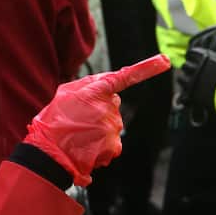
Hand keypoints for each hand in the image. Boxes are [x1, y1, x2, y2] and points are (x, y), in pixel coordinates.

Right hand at [25, 54, 169, 184]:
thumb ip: (89, 85)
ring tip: (80, 134)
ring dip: (100, 128)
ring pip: (112, 124)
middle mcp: (108, 108)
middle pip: (113, 104)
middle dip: (100, 109)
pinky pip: (113, 141)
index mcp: (95, 91)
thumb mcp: (65, 93)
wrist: (50, 153)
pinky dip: (103, 145)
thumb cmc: (54, 123)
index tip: (165, 61)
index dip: (147, 68)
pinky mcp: (114, 145)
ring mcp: (112, 127)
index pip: (124, 77)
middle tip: (80, 119)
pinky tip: (87, 145)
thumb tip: (107, 84)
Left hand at [177, 46, 215, 110]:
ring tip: (191, 81)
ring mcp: (191, 80)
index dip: (193, 57)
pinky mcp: (191, 92)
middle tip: (193, 71)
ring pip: (182, 77)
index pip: (191, 53)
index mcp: (203, 56)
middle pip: (186, 65)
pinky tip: (190, 91)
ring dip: (185, 78)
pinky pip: (183, 90)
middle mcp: (194, 67)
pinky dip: (186, 90)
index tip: (195, 60)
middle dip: (189, 68)